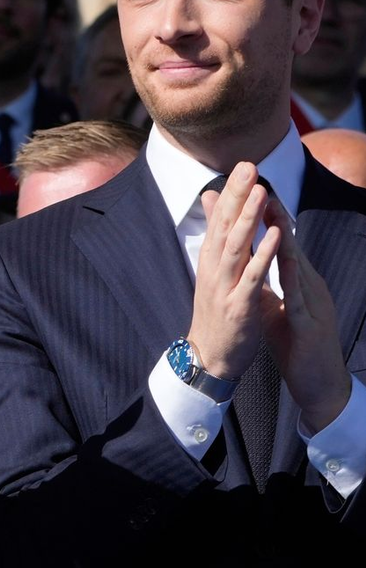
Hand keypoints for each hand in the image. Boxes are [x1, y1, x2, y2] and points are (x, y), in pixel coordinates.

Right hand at [187, 162, 280, 380]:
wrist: (209, 355)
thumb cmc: (216, 312)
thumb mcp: (214, 270)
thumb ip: (217, 236)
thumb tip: (213, 202)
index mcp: (211, 260)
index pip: (221, 220)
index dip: (232, 193)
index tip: (244, 166)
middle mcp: (214, 269)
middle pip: (225, 227)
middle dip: (237, 197)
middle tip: (248, 167)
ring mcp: (224, 286)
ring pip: (235, 247)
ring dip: (248, 219)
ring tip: (261, 192)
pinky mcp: (237, 305)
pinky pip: (252, 276)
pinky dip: (262, 255)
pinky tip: (274, 236)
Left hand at [260, 200, 350, 432]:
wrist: (317, 382)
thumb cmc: (296, 342)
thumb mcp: (276, 306)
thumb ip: (265, 283)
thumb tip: (251, 263)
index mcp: (297, 282)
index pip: (282, 244)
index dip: (267, 219)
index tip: (250, 193)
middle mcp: (308, 286)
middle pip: (291, 245)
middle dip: (276, 217)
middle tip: (262, 185)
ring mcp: (312, 303)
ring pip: (297, 264)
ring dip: (285, 237)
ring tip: (273, 211)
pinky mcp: (309, 323)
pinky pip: (298, 296)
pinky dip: (290, 276)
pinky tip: (284, 260)